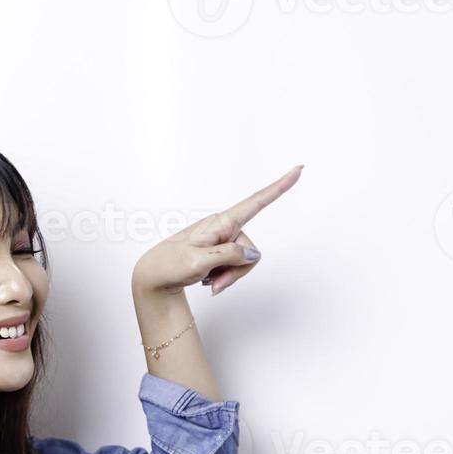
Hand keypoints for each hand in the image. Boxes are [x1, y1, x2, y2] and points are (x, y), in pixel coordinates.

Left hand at [130, 165, 302, 297]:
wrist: (154, 277)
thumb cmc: (170, 264)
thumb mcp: (199, 261)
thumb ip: (230, 255)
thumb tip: (252, 252)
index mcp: (220, 222)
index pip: (255, 202)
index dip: (278, 187)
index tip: (298, 169)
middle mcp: (224, 228)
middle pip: (250, 250)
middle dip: (237, 272)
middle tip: (213, 284)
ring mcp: (222, 241)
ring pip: (244, 262)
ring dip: (229, 277)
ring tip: (207, 282)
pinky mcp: (220, 253)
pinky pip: (235, 268)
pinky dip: (224, 278)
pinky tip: (207, 281)